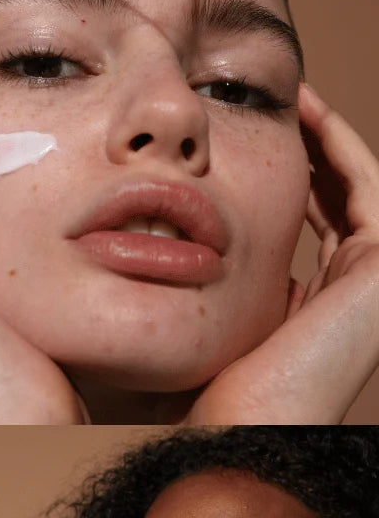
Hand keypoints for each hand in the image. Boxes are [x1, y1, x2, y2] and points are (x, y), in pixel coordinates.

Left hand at [188, 84, 378, 423]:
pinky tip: (301, 108)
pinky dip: (335, 140)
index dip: (281, 182)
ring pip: (352, 184)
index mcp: (319, 302)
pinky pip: (365, 181)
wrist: (244, 421)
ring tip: (284, 96)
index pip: (309, 225)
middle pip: (333, 199)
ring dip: (320, 136)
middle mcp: (355, 285)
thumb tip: (160, 256)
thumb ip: (208, 290)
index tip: (238, 147)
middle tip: (268, 109)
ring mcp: (376, 275)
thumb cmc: (212, 391)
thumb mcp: (212, 325)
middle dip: (303, 151)